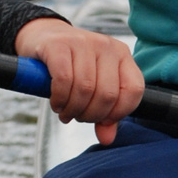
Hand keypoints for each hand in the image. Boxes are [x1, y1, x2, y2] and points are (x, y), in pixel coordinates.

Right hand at [15, 17, 143, 144]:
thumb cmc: (73, 65)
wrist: (43, 37)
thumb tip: (107, 140)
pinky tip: (56, 103)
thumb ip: (105, 113)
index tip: (101, 120)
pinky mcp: (59, 45)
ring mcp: (83, 42)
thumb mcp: (94, 85)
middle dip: (91, 115)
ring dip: (73, 109)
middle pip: (107, 94)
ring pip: (85, 88)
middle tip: (77, 117)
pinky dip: (59, 98)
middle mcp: (106, 46)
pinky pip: (63, 79)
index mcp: (122, 55)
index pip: (134, 90)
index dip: (119, 113)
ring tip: (65, 112)